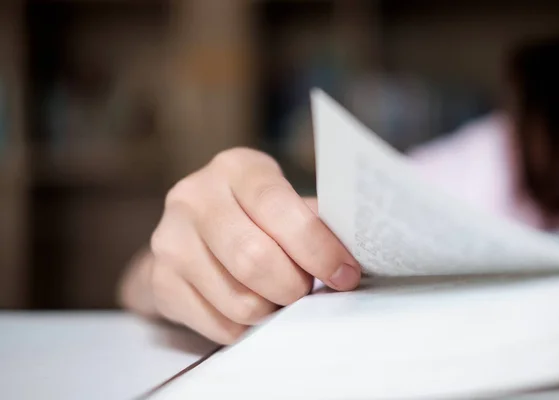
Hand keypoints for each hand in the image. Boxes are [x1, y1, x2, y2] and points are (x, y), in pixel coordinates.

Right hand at [121, 148, 359, 343]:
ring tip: (279, 298)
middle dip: (294, 287)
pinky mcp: (160, 281)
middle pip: (253, 259)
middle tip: (306, 291)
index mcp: (235, 168)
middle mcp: (194, 197)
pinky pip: (219, 325)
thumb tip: (352, 257)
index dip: (316, 246)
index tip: (345, 274)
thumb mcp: (283, 202)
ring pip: (239, 301)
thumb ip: (313, 223)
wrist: (191, 234)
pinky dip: (249, 328)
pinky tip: (253, 308)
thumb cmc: (253, 216)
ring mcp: (169, 239)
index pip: (277, 206)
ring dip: (273, 310)